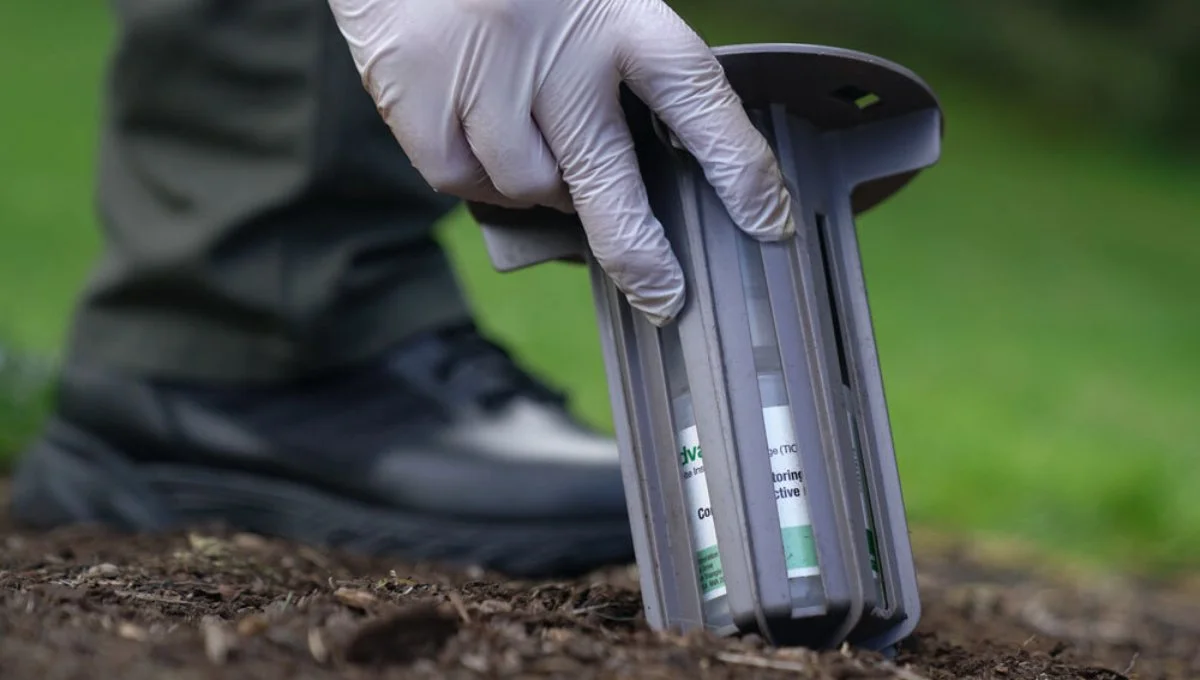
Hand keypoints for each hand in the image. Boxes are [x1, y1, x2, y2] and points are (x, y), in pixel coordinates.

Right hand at [328, 0, 794, 324]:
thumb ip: (624, 59)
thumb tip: (652, 173)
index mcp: (617, 9)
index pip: (696, 95)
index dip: (738, 169)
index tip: (769, 224)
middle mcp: (554, 46)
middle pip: (608, 179)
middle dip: (640, 252)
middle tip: (664, 296)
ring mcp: (482, 73)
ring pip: (530, 188)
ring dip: (542, 186)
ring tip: (531, 138)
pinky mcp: (414, 94)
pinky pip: (461, 181)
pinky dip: (475, 175)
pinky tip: (476, 134)